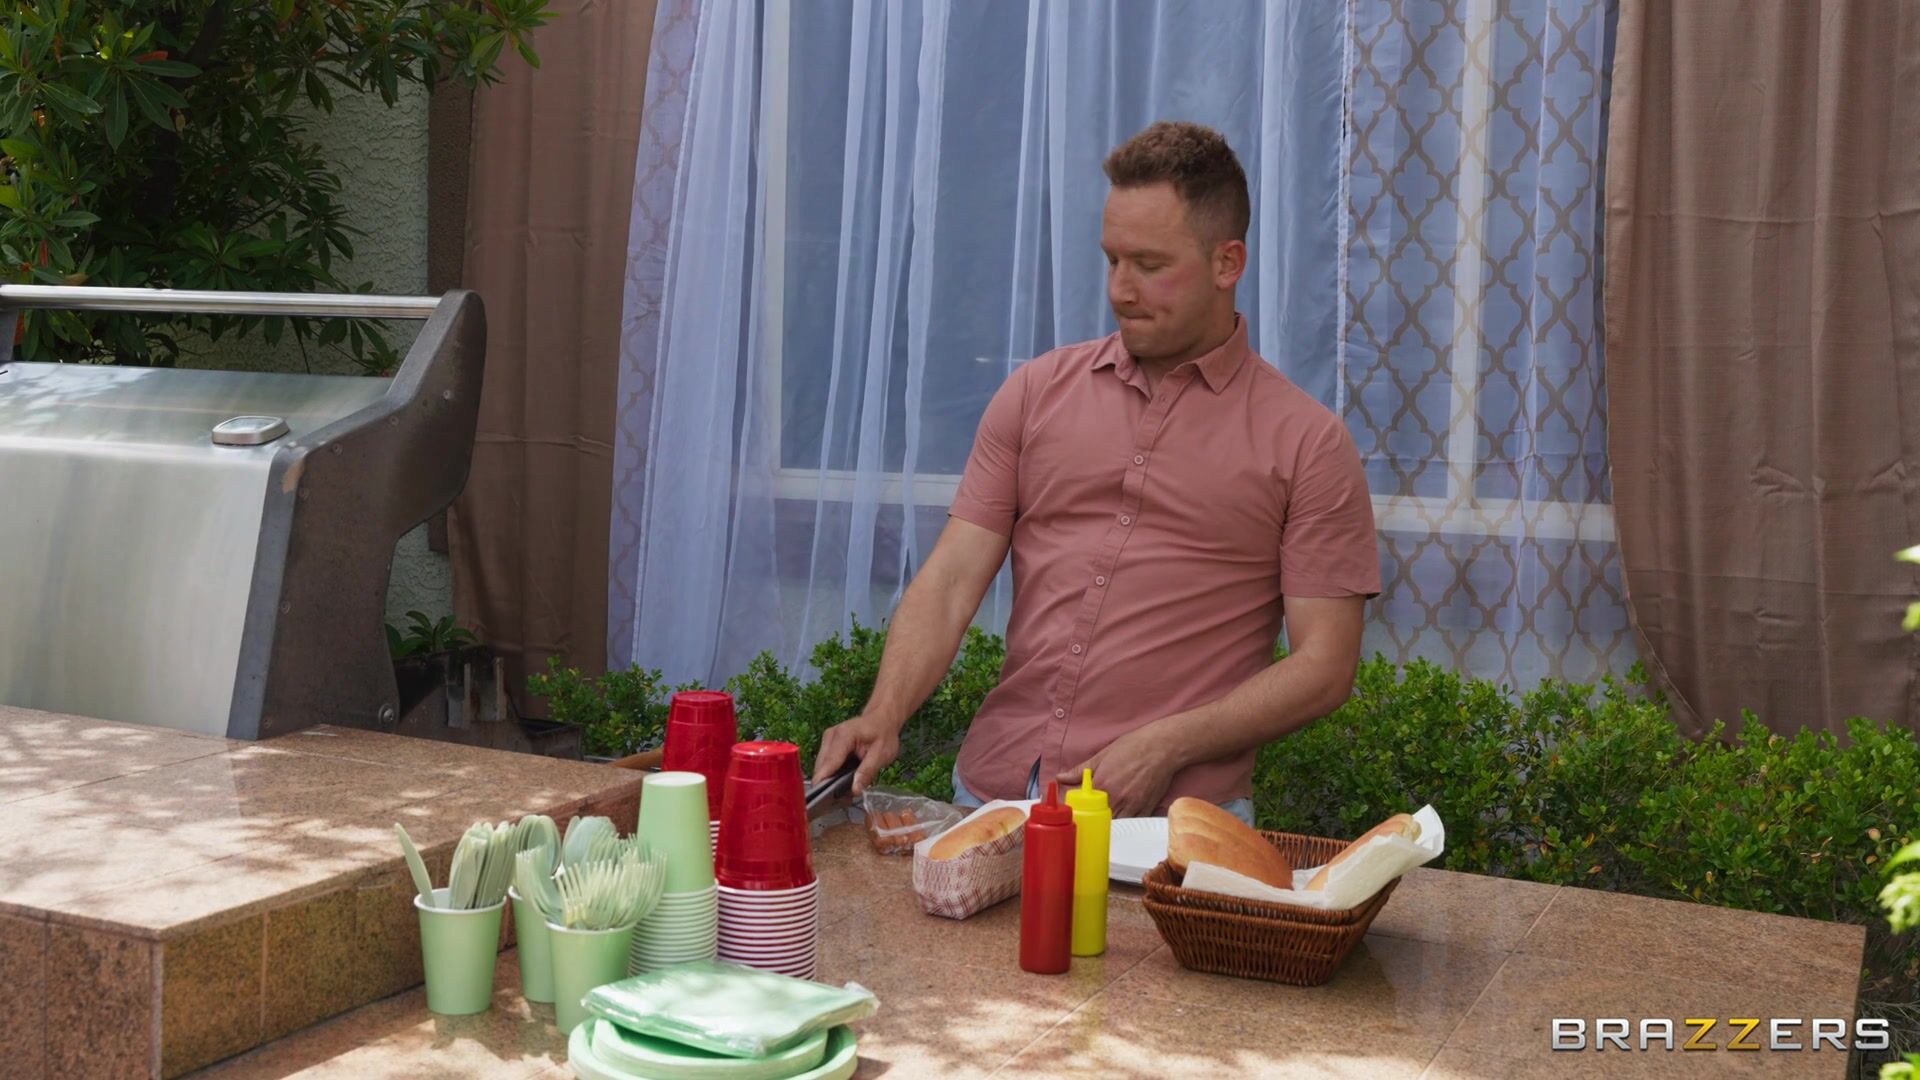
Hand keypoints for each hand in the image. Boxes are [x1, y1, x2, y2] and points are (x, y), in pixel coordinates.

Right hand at [812, 713, 902, 795]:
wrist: (882, 720)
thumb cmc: (884, 735)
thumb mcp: (882, 755)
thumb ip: (867, 772)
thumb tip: (854, 790)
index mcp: (843, 736)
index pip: (828, 764)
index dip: (824, 784)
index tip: (825, 802)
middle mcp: (830, 736)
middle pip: (821, 768)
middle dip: (829, 785)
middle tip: (846, 798)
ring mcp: (827, 739)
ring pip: (821, 768)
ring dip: (830, 780)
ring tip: (846, 788)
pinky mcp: (827, 744)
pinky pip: (824, 764)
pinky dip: (831, 774)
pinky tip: (843, 779)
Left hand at [1056, 727, 1179, 818]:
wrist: (1162, 748)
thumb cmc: (1133, 747)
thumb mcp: (1102, 755)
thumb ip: (1080, 770)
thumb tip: (1061, 777)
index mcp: (1102, 785)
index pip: (1080, 805)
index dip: (1073, 807)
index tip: (1069, 807)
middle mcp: (1116, 799)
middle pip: (1096, 818)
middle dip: (1088, 817)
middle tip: (1084, 813)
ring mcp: (1132, 806)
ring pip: (1113, 824)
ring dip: (1105, 822)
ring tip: (1101, 815)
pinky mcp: (1145, 809)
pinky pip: (1130, 823)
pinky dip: (1123, 822)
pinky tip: (1119, 815)